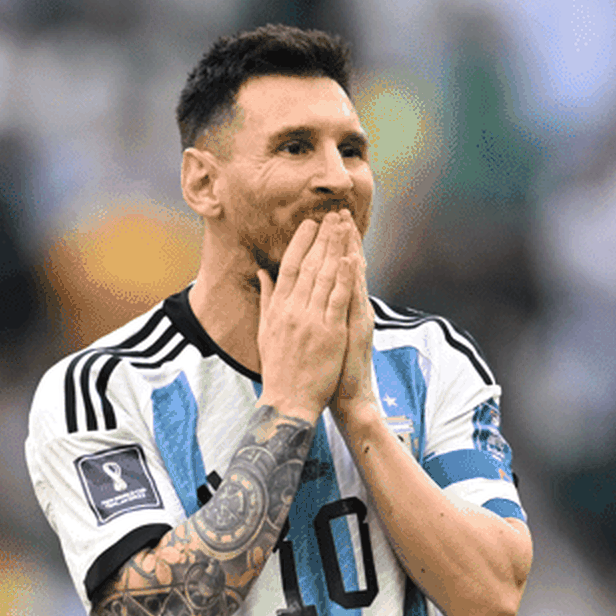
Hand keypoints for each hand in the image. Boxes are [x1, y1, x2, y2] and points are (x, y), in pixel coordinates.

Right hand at [256, 212, 354, 422]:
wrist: (289, 400)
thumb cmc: (279, 367)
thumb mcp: (266, 330)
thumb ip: (267, 299)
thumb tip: (263, 273)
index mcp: (278, 309)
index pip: (290, 266)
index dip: (301, 242)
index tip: (310, 224)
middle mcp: (293, 310)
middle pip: (309, 265)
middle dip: (322, 238)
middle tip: (332, 215)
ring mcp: (312, 320)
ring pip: (325, 276)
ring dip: (335, 248)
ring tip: (344, 226)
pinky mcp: (330, 333)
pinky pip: (339, 299)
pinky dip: (345, 277)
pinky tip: (351, 257)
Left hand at [329, 211, 376, 424]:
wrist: (346, 397)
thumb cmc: (328, 369)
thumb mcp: (321, 335)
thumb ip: (313, 310)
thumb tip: (300, 291)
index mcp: (338, 308)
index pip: (335, 270)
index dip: (331, 245)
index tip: (326, 221)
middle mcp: (351, 308)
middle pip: (346, 267)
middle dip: (342, 239)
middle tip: (340, 212)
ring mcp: (356, 318)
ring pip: (354, 278)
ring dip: (350, 249)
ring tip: (347, 225)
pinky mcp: (357, 331)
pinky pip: (354, 302)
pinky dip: (354, 281)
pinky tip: (352, 261)